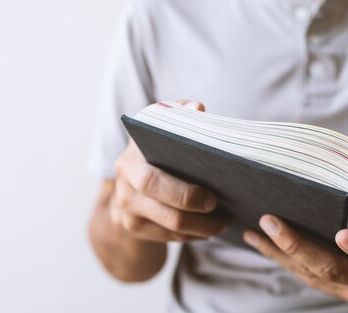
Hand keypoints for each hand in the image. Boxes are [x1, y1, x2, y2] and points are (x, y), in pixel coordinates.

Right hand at [111, 100, 226, 242]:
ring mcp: (128, 214)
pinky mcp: (135, 230)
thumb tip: (197, 108)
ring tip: (223, 221)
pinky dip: (194, 235)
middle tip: (224, 215)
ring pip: (172, 232)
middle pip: (168, 215)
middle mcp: (124, 190)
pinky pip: (171, 239)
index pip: (151, 182)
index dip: (184, 194)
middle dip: (200, 218)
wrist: (127, 177)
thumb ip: (176, 114)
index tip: (212, 198)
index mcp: (130, 162)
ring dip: (203, 229)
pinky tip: (209, 227)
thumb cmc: (153, 147)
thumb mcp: (159, 126)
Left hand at [243, 200, 347, 311]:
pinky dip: (286, 262)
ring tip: (253, 232)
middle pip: (335, 270)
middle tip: (270, 221)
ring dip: (282, 255)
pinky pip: (313, 280)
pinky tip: (264, 246)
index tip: (345, 234)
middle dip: (298, 246)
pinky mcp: (347, 296)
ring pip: (315, 277)